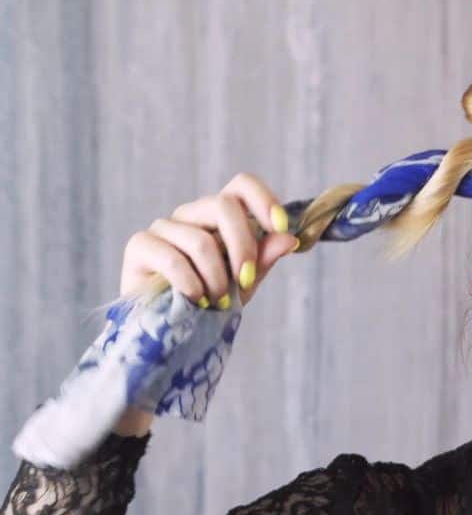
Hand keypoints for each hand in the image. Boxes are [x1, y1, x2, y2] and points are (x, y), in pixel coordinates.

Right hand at [119, 172, 298, 309]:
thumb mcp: (244, 282)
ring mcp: (163, 227)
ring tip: (218, 301)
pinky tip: (195, 301)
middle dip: (243, 248)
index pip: (241, 185)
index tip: (280, 228)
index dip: (264, 200)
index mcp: (219, 216)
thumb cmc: (209, 301)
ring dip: (217, 278)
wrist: (169, 329)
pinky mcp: (139, 245)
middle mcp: (191, 214)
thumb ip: (263, 259)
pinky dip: (191, 285)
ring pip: (201, 241)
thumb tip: (289, 239)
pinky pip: (173, 259)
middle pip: (224, 206)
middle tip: (246, 281)